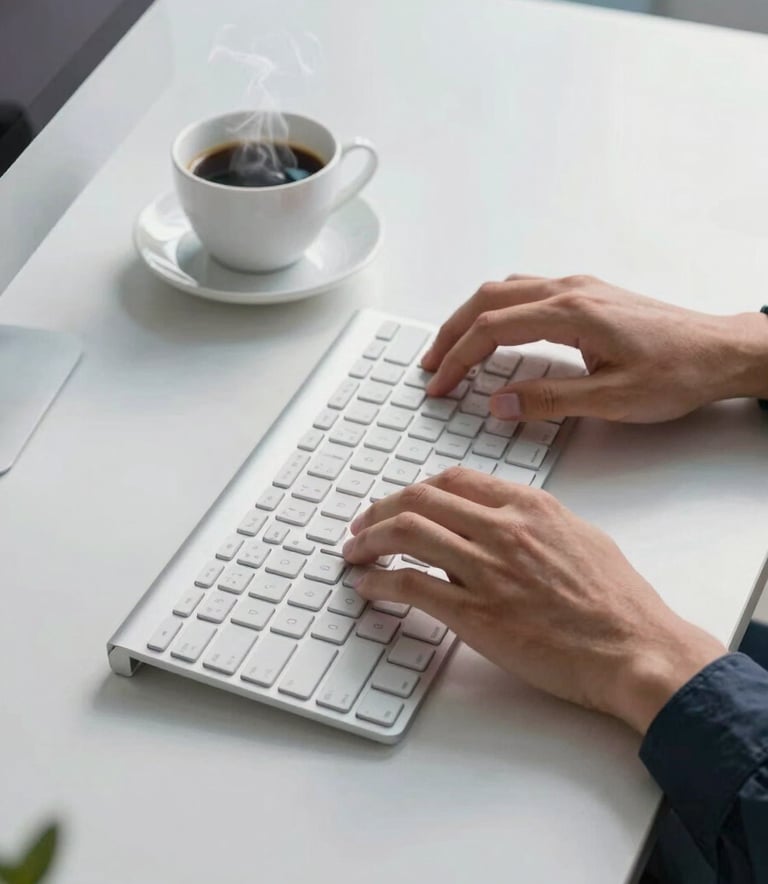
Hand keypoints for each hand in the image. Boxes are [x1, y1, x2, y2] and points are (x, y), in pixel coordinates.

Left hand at [343, 468, 725, 733]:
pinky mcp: (474, 614)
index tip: (401, 502)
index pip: (454, 479)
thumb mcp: (580, 538)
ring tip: (354, 553)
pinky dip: (378, 581)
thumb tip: (500, 523)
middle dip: (380, 509)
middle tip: (363, 526)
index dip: (416, 489)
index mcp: (529, 506)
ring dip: (368, 541)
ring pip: (406, 533)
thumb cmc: (617, 601)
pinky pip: (410, 585)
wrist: (635, 649)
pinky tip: (367, 587)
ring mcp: (486, 569)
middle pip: (420, 498)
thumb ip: (534, 524)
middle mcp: (503, 528)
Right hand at [422, 274, 767, 422]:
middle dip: (450, 332)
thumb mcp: (611, 400)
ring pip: (504, 290)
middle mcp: (570, 290)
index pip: (492, 329)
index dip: (457, 358)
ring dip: (471, 317)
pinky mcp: (587, 295)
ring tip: (452, 349)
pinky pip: (525, 291)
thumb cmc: (678, 372)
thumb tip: (498, 404)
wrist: (720, 352)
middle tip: (430, 365)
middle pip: (487, 300)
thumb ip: (548, 400)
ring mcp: (578, 288)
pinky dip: (496, 311)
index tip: (439, 383)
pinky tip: (495, 333)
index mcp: (571, 312)